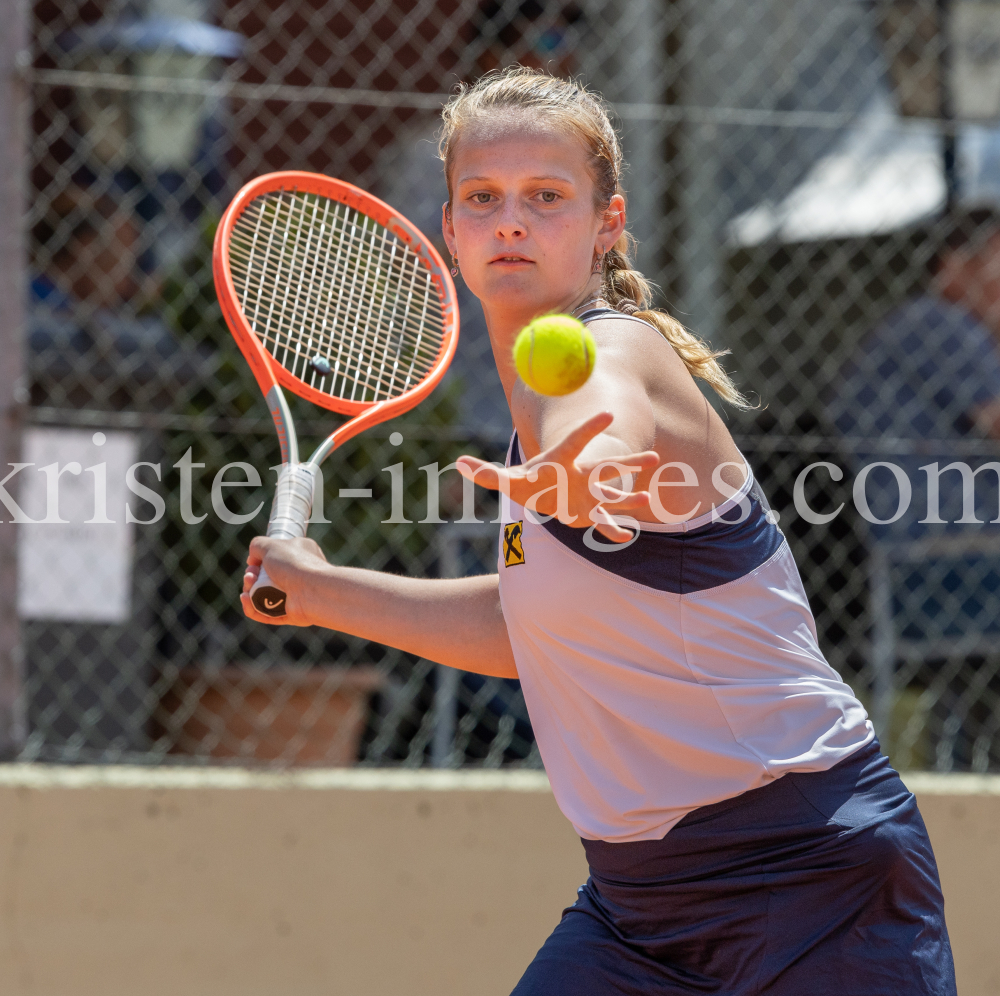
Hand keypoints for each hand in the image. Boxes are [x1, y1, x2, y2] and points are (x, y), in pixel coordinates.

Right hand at [241, 536, 329, 625]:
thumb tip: (253, 560)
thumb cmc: (294, 564)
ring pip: (265, 596)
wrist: (312, 590)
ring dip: (250, 592)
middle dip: (252, 577)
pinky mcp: (291, 613)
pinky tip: (246, 600)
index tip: (252, 563)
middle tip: (250, 577)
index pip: (275, 558)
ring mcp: (295, 595)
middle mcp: (299, 574)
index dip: (259, 561)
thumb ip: (258, 545)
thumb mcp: (272, 545)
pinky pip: (268, 613)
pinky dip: (254, 608)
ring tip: (246, 590)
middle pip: (266, 578)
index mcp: (299, 555)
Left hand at [455, 412, 657, 542]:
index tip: (609, 414)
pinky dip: (613, 531)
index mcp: (562, 461)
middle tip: (653, 458)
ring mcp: (588, 496)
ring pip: (613, 496)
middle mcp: (581, 477)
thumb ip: (486, 473)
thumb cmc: (528, 481)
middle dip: (627, 464)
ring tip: (647, 498)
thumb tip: (459, 464)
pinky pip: (604, 523)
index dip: (590, 429)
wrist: (545, 493)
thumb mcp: (506, 478)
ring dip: (629, 499)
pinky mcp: (589, 515)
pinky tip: (625, 537)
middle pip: (606, 469)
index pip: (576, 442)